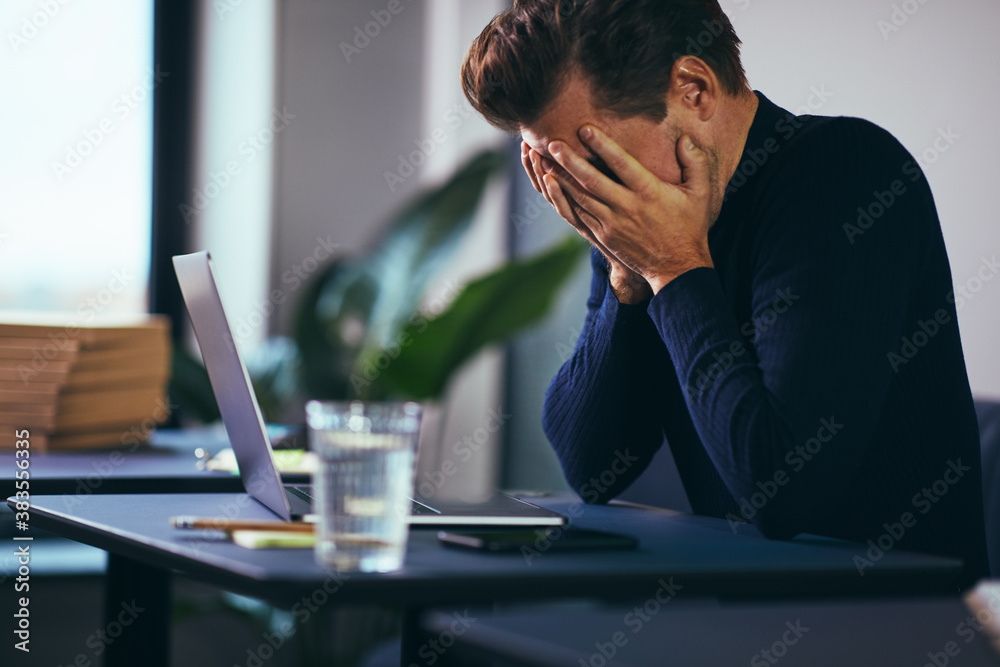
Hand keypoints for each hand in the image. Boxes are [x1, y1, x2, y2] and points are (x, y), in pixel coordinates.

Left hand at [542, 126, 713, 293]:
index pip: (621, 164)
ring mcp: (612, 224)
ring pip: (580, 198)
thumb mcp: (701, 193)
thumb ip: (695, 162)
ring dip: (560, 178)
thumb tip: (683, 139)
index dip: (601, 145)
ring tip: (543, 160)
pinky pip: (579, 214)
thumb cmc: (690, 226)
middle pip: (592, 180)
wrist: (677, 268)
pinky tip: (552, 185)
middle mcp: (627, 207)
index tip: (584, 129)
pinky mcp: (603, 236)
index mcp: (649, 192)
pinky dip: (564, 199)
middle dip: (569, 161)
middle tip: (551, 143)